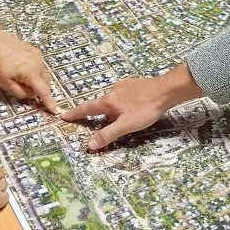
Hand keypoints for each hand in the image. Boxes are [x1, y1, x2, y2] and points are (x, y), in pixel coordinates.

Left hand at [0, 27, 55, 113]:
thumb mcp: (6, 84)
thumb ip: (21, 93)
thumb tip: (32, 94)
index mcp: (32, 73)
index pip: (44, 91)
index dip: (50, 102)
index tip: (55, 110)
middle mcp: (39, 64)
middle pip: (46, 83)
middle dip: (39, 90)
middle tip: (25, 90)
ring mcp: (38, 56)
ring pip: (44, 74)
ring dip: (38, 80)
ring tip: (21, 78)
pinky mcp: (36, 51)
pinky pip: (40, 65)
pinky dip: (35, 71)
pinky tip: (23, 69)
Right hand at [61, 63, 203, 150]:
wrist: (165, 90)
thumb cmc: (145, 109)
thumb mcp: (126, 125)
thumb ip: (108, 135)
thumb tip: (89, 145)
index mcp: (108, 101)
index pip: (87, 108)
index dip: (75, 113)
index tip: (64, 115)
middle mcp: (113, 91)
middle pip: (99, 103)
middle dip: (93, 112)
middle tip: (87, 118)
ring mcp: (124, 86)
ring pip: (112, 99)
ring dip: (108, 108)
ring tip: (112, 117)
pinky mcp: (134, 85)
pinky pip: (122, 95)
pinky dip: (119, 103)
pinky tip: (128, 107)